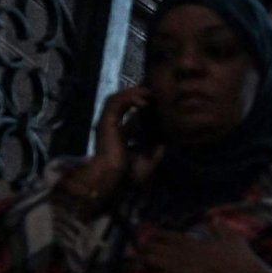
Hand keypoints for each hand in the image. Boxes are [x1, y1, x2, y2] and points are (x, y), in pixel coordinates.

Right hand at [62, 86, 152, 207]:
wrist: (115, 181)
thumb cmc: (128, 175)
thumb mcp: (148, 160)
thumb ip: (155, 150)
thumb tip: (165, 142)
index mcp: (118, 133)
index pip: (125, 110)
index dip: (137, 101)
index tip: (154, 99)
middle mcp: (111, 126)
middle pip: (120, 100)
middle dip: (135, 93)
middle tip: (153, 91)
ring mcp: (107, 123)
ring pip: (116, 98)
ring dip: (132, 92)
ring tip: (148, 93)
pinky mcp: (106, 122)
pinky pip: (115, 103)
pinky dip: (128, 98)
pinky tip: (142, 101)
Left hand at [138, 228, 271, 272]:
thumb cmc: (239, 258)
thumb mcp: (232, 237)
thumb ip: (220, 227)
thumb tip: (214, 218)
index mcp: (190, 242)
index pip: (165, 235)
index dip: (156, 236)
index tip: (151, 236)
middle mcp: (180, 253)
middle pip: (152, 248)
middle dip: (145, 249)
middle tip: (141, 251)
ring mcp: (178, 268)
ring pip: (150, 263)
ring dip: (147, 263)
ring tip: (145, 265)